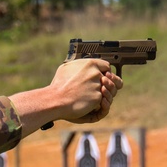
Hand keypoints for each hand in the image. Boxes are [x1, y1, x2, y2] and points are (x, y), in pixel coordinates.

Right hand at [8, 59, 123, 132]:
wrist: (56, 100)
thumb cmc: (59, 85)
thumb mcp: (67, 68)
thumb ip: (80, 65)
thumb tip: (83, 65)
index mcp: (90, 64)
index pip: (106, 66)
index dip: (104, 72)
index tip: (102, 77)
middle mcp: (96, 73)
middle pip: (110, 79)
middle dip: (106, 84)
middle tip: (100, 88)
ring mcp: (98, 85)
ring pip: (108, 90)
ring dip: (103, 94)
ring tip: (94, 97)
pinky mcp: (98, 97)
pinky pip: (103, 100)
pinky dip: (98, 103)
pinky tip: (90, 103)